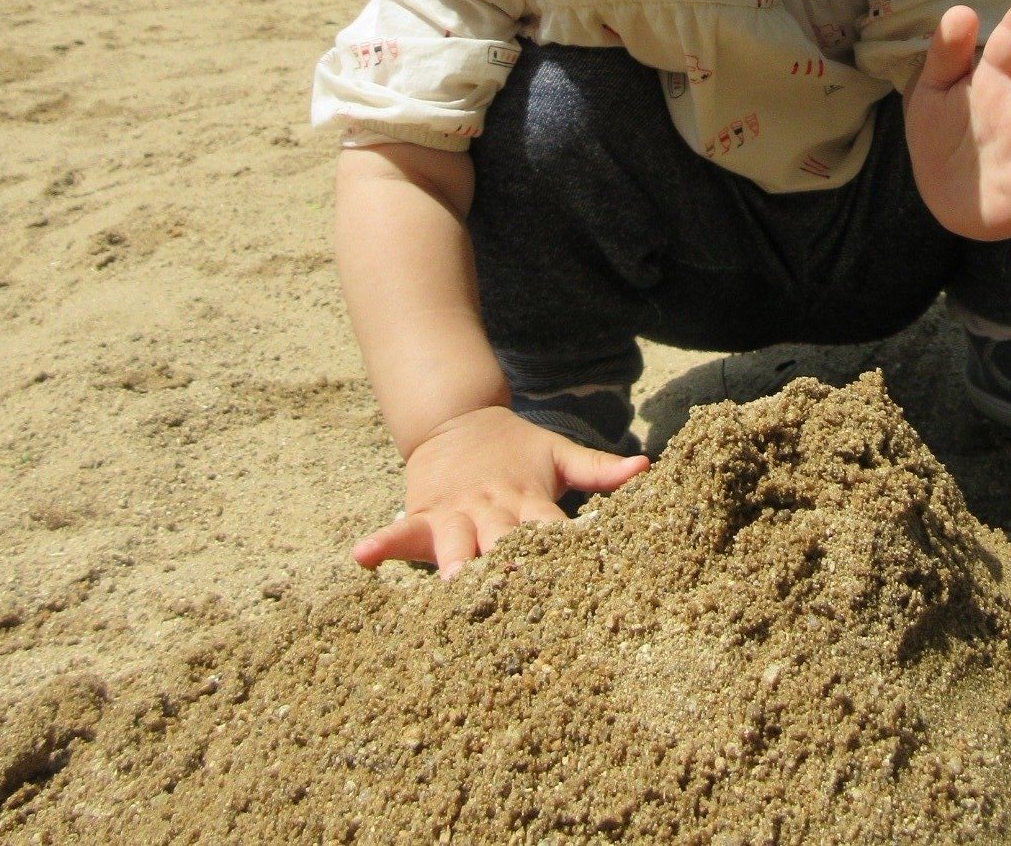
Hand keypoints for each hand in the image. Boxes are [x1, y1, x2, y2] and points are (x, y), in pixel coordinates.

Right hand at [352, 404, 648, 578]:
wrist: (457, 419)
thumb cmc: (517, 451)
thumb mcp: (558, 455)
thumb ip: (600, 469)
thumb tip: (646, 466)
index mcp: (529, 500)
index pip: (550, 532)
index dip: (562, 553)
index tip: (579, 579)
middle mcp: (492, 510)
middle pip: (502, 542)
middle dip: (509, 567)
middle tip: (518, 591)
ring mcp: (455, 513)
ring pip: (454, 541)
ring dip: (454, 560)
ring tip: (452, 581)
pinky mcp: (422, 514)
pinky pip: (400, 532)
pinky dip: (382, 545)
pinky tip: (363, 557)